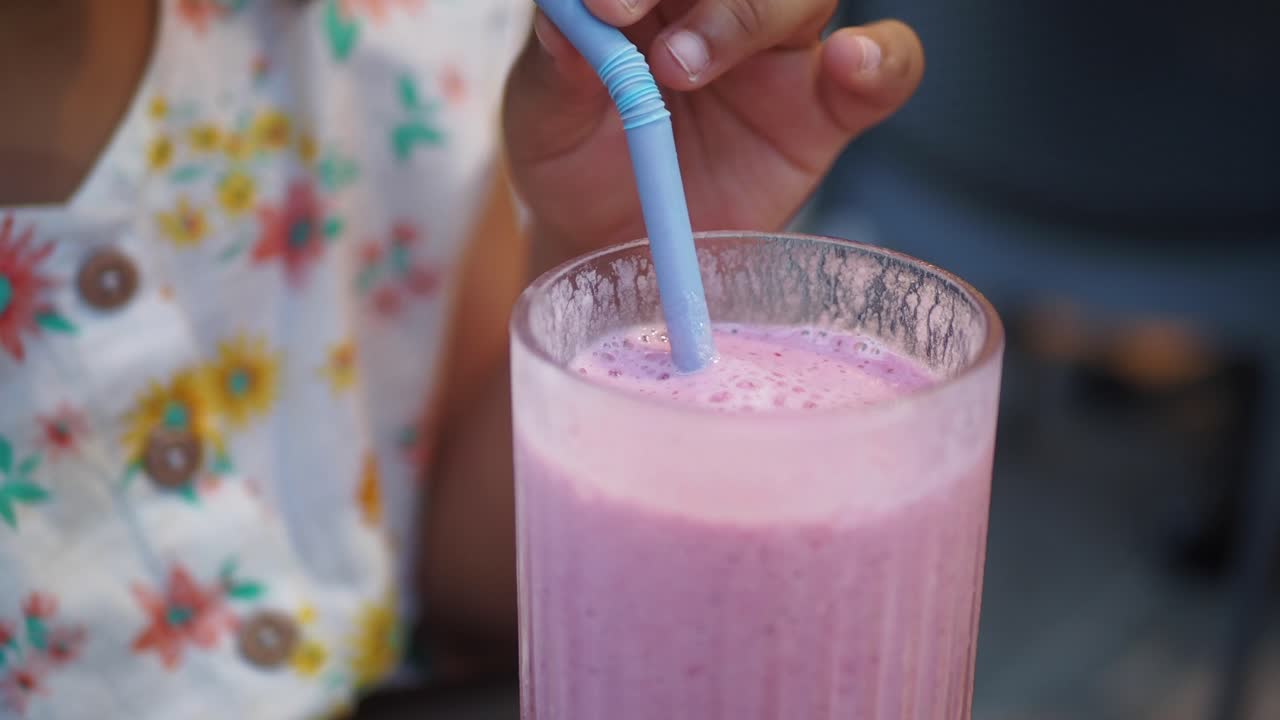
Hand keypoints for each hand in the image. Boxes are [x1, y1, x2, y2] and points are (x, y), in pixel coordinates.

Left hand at [503, 0, 923, 262]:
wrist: (608, 248)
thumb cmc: (573, 168)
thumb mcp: (542, 122)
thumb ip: (556, 69)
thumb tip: (566, 20)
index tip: (605, 5)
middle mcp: (715, 3)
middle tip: (637, 28)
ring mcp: (778, 52)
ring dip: (750, 12)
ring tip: (687, 68)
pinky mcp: (824, 110)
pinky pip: (887, 67)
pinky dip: (880, 60)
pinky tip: (848, 64)